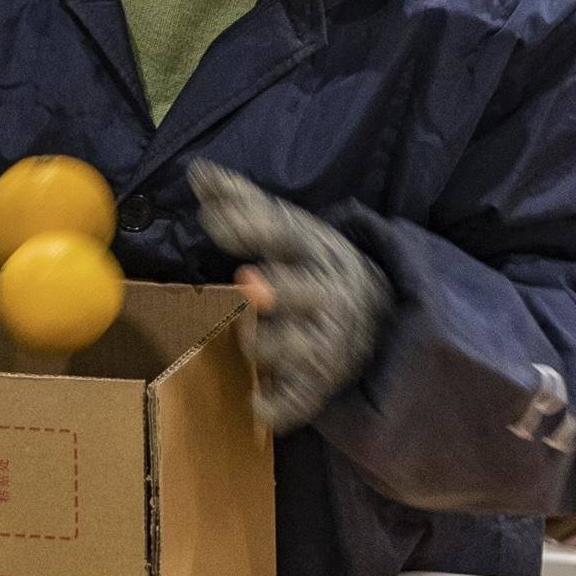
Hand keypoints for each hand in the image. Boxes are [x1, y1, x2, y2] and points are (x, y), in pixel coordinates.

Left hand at [188, 160, 387, 434]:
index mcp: (315, 250)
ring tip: (250, 341)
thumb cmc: (314, 267)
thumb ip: (240, 202)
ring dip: (269, 345)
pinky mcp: (322, 384)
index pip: (282, 234)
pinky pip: (297, 400)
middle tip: (249, 283)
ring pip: (295, 347)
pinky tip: (256, 402)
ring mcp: (327, 342)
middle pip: (302, 292)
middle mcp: (327, 295)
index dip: (248, 227)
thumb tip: (196, 170)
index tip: (210, 218)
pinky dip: (277, 405)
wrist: (379, 315)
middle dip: (277, 289)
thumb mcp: (289, 230)